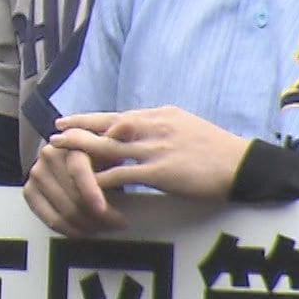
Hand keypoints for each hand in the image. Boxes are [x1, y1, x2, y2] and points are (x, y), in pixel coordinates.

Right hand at [24, 123, 128, 236]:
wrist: (71, 158)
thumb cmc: (97, 155)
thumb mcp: (109, 147)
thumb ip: (117, 139)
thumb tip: (127, 126)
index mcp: (68, 144)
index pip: (78, 172)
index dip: (92, 193)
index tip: (108, 212)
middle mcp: (47, 156)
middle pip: (73, 197)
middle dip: (98, 216)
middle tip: (118, 223)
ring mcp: (35, 175)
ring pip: (63, 211)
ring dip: (87, 225)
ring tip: (105, 228)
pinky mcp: (29, 192)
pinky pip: (49, 219)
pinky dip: (69, 230)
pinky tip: (85, 231)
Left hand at [48, 106, 252, 202]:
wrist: (242, 165)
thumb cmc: (216, 150)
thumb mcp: (185, 126)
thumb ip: (159, 126)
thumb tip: (137, 126)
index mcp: (159, 116)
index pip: (116, 116)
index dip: (90, 119)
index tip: (68, 120)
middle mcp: (154, 127)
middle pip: (107, 126)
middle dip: (78, 129)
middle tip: (56, 133)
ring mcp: (156, 149)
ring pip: (109, 147)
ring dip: (83, 150)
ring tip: (61, 153)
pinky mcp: (160, 172)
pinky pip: (123, 175)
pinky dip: (103, 180)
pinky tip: (86, 183)